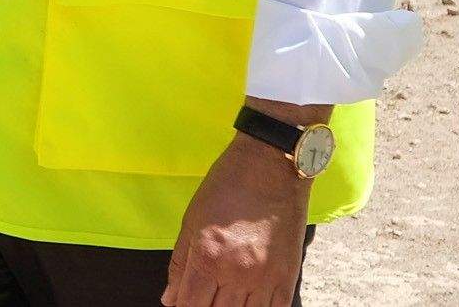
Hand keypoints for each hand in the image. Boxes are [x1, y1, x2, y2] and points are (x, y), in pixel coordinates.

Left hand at [162, 132, 310, 306]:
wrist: (270, 167)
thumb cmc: (226, 186)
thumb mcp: (191, 220)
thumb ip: (180, 264)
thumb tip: (170, 299)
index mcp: (207, 257)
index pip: (189, 305)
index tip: (181, 305)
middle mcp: (236, 274)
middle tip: (203, 298)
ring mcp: (265, 279)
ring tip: (223, 299)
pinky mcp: (288, 277)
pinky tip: (248, 303)